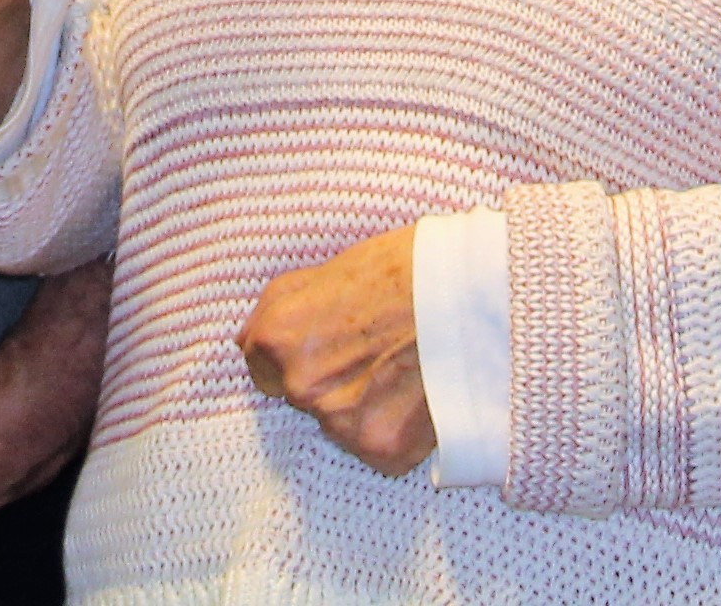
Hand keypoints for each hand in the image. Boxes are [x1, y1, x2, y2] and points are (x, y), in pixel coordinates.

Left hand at [238, 223, 430, 476]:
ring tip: (402, 370)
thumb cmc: (403, 270)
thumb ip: (278, 311)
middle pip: (302, 398)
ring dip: (364, 407)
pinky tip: (417, 397)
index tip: (332, 346)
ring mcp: (340, 423)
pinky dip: (397, 430)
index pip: (261, 370)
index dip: (300, 355)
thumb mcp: (325, 271)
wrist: (471, 295)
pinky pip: (378, 449)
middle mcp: (300, 385)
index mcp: (276, 337)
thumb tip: (248, 343)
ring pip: (340, 425)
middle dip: (332, 380)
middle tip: (376, 352)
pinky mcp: (381, 450)